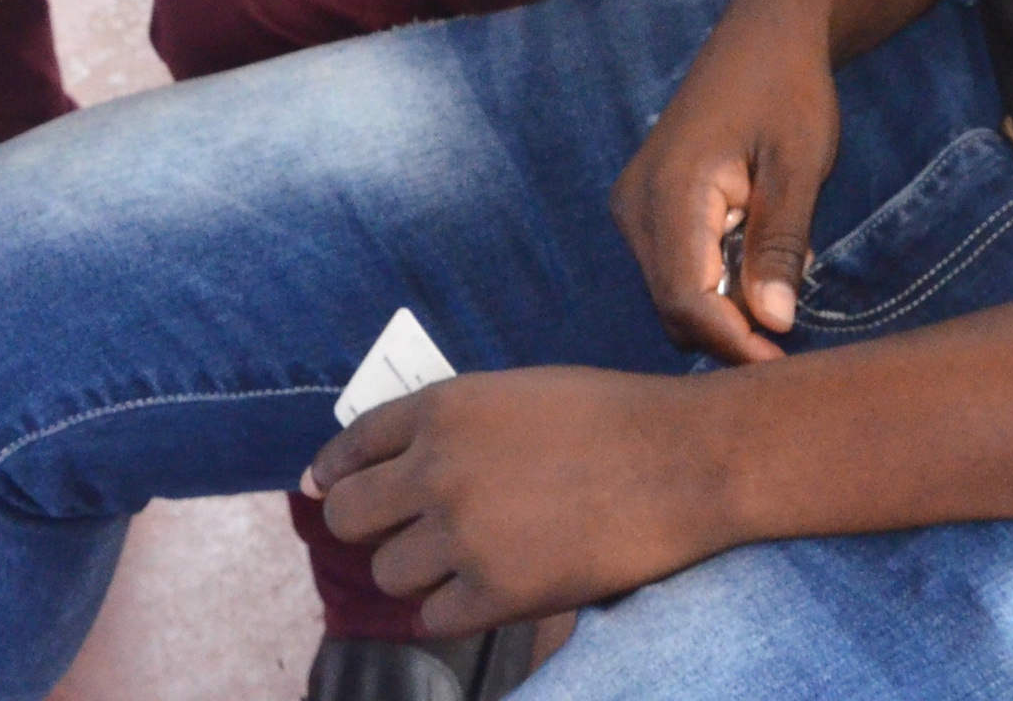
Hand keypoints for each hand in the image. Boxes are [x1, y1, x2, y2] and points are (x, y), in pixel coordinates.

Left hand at [311, 369, 734, 633]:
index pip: (352, 445)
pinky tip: (489, 589)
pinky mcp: (496, 592)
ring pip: (388, 573)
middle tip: (404, 533)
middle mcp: (439, 469)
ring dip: (418, 571)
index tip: (327, 490)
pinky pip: (433, 618)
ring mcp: (464, 534)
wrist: (685, 460)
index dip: (335, 472)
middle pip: (348, 517)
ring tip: (465, 560)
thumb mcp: (520, 393)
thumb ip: (456, 424)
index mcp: (444, 408)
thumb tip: (396, 462)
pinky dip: (455, 608)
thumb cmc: (616, 417)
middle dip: (370, 526)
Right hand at [611, 0, 844, 361]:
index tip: (783, 367)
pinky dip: (719, 283)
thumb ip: (781, 244)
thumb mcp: (799, 165)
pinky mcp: (647, 212)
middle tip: (796, 338)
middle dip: (732, 332)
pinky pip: (678, 271)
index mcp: (669, 189)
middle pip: (675, 306)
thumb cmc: (789, 91)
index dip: (732, 342)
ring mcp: (635, 209)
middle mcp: (636, 204)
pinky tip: (762, 260)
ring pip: (676, 295)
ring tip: (786, 283)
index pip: (686, 298)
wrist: (765, 37)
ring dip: (728, 308)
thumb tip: (771, 325)